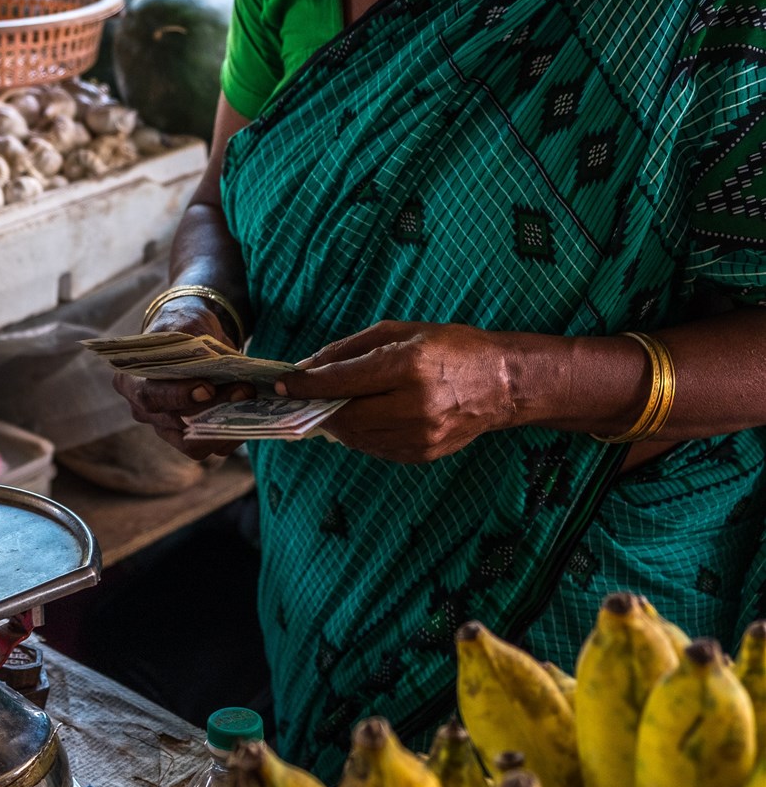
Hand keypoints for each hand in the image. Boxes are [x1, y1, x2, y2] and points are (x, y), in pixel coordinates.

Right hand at [112, 297, 255, 459]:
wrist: (191, 338)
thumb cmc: (182, 329)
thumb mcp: (185, 324)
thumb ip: (195, 342)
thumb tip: (217, 364)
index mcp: (131, 381)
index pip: (150, 396)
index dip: (178, 396)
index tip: (207, 387)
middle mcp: (144, 411)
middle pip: (176, 421)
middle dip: (213, 407)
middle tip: (245, 389)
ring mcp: (166, 429)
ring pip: (194, 443)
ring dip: (227, 425)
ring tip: (252, 400)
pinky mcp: (190, 440)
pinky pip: (212, 447)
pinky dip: (235, 434)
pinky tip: (254, 414)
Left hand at [274, 321, 519, 462]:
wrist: (503, 383)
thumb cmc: (450, 348)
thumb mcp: (401, 332)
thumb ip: (350, 350)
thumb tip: (308, 368)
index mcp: (408, 366)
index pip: (341, 381)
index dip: (306, 385)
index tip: (283, 385)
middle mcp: (414, 405)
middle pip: (344, 414)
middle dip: (317, 407)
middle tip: (302, 398)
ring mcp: (420, 435)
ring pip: (355, 436)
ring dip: (336, 422)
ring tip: (331, 406)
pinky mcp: (422, 454)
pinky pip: (374, 448)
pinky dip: (360, 434)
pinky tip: (361, 418)